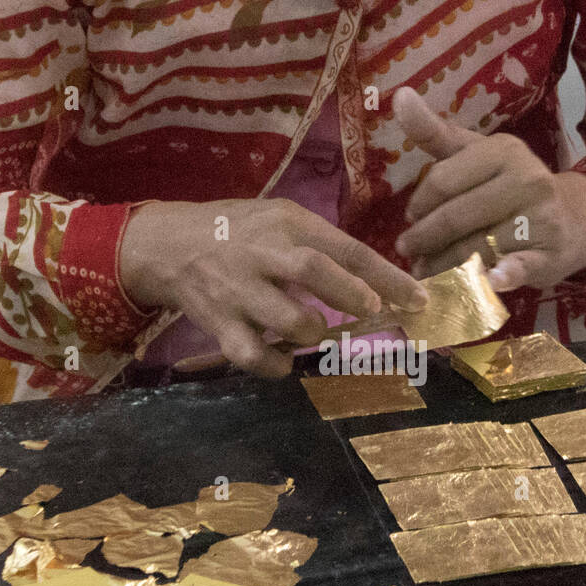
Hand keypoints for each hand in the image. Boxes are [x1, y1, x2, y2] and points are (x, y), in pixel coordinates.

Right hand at [120, 198, 428, 376]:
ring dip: (312, 332)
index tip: (418, 299)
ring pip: (286, 319)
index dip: (387, 276)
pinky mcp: (218, 323)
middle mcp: (263, 254)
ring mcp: (239, 290)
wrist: (167, 244)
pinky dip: (275, 366)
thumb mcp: (280, 219)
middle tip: (372, 310)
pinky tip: (283, 361)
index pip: (346, 248)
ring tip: (315, 331)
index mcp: (286, 224)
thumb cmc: (238, 232)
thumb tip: (379, 283)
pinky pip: (252, 355)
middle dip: (351, 295)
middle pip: (313, 271)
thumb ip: (322, 245)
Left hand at [392, 86, 585, 291]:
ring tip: (425, 273)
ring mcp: (541, 219)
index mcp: (504, 151)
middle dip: (425, 239)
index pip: (444, 180)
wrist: (573, 220)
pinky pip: (521, 266)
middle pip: (456, 216)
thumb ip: (435, 131)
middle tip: (409, 253)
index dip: (419, 205)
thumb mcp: (476, 155)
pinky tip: (492, 281)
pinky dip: (506, 275)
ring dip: (442, 267)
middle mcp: (527, 180)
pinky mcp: (550, 255)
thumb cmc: (511, 186)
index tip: (409, 218)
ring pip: (474, 248)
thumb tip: (399, 95)